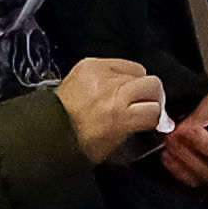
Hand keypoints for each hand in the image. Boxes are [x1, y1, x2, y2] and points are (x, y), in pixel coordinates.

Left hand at [53, 56, 168, 161]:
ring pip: (139, 70)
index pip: (156, 110)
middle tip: (146, 105)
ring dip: (136, 84)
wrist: (47, 130)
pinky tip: (111, 85)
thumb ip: (138, 129)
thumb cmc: (77, 142)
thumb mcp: (115, 145)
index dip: (160, 118)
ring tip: (126, 94)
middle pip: (153, 84)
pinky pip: (118, 62)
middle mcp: (113, 91)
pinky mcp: (90, 64)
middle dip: (154, 97)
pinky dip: (119, 73)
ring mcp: (101, 74)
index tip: (158, 122)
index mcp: (120, 116)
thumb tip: (157, 121)